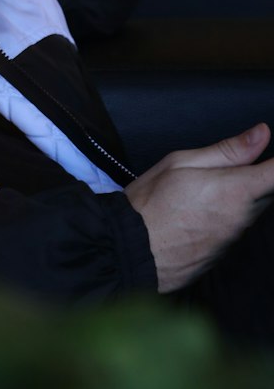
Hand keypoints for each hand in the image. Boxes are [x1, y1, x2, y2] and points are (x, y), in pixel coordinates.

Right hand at [125, 123, 273, 292]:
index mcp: (236, 190)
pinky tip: (196, 212)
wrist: (130, 250)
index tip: (269, 155)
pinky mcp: (223, 254)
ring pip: (252, 210)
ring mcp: (235, 239)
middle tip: (222, 169)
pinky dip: (225, 216)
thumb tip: (262, 134)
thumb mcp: (181, 162)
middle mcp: (243, 218)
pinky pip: (236, 228)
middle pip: (268, 192)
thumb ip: (227, 150)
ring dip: (239, 197)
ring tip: (200, 192)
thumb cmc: (150, 203)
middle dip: (257, 177)